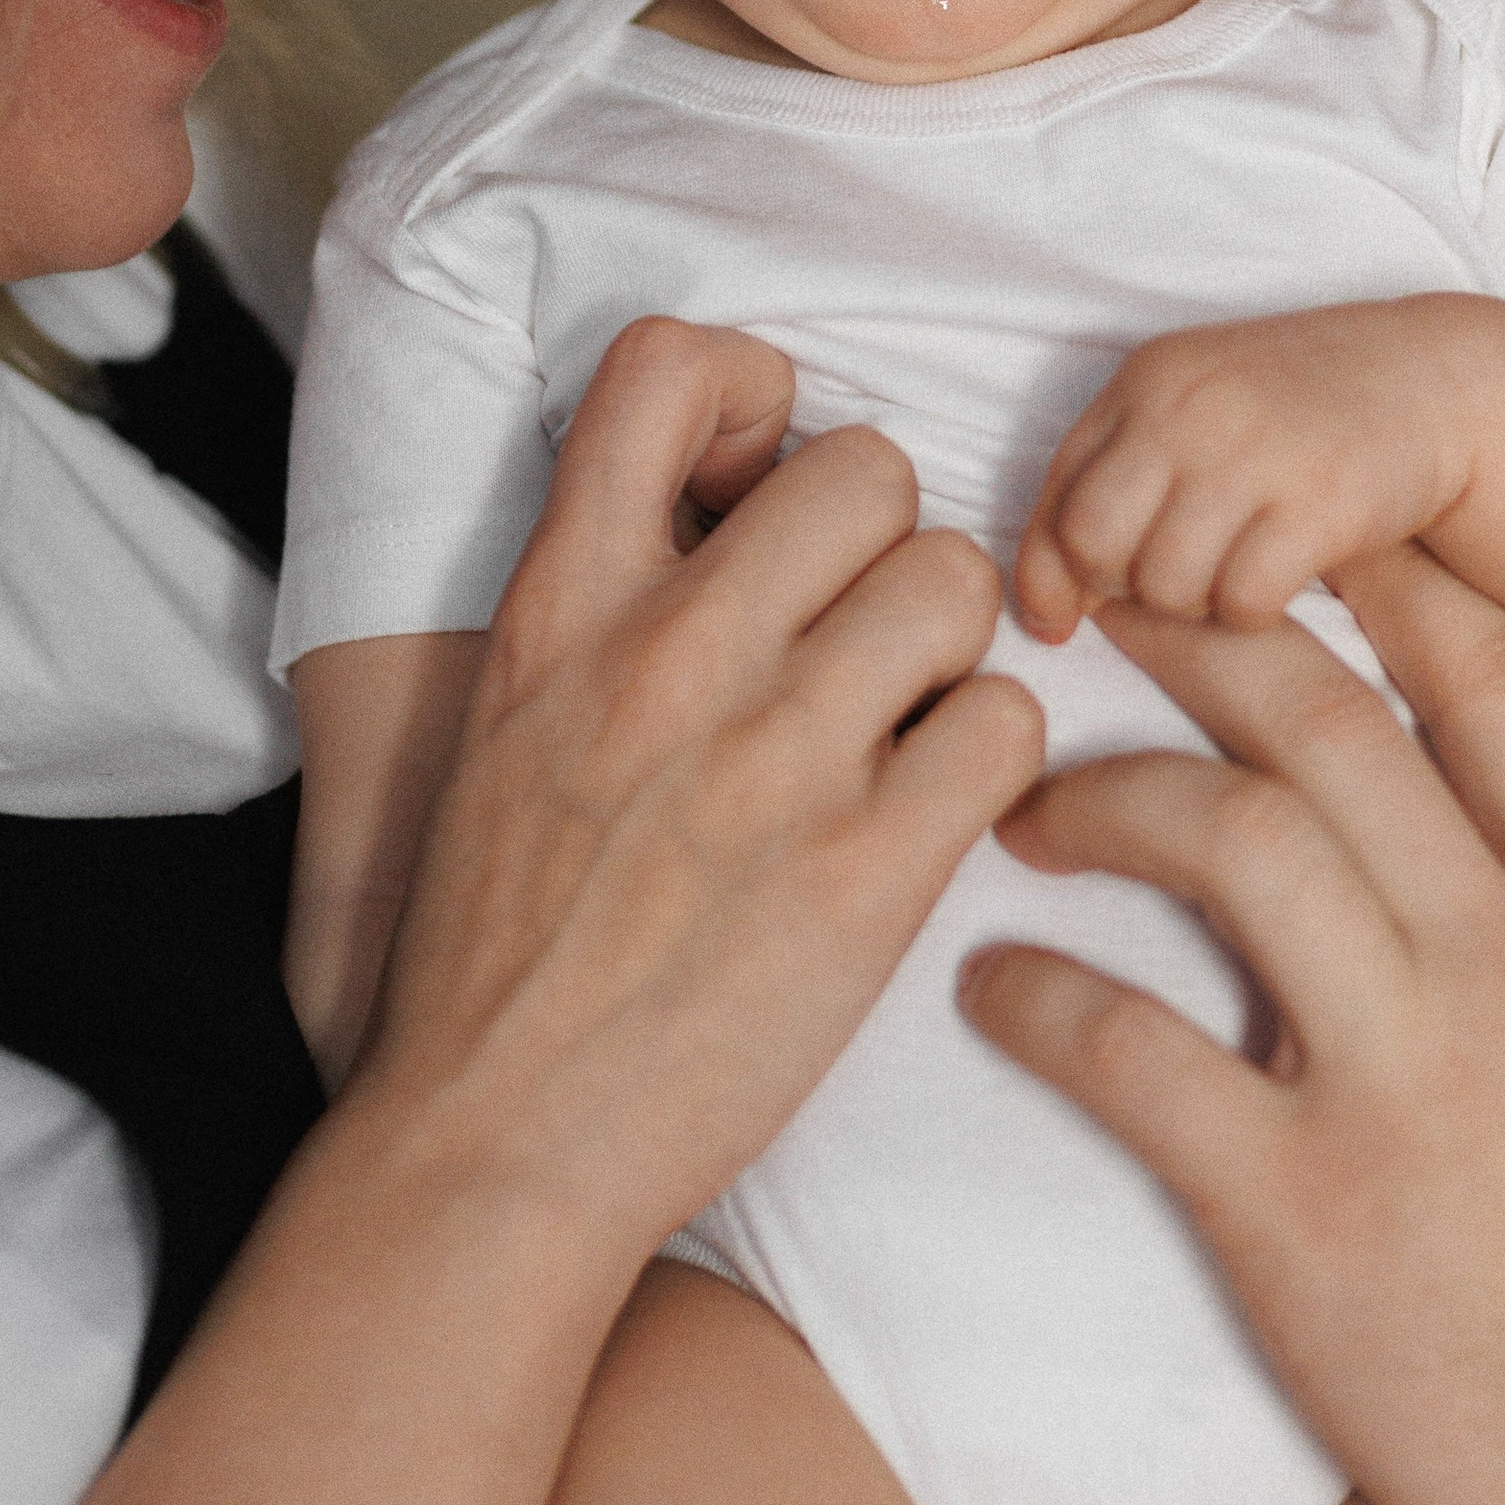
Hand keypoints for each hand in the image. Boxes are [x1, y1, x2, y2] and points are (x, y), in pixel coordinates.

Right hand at [361, 317, 1043, 1264]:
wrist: (496, 1138)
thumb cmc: (503, 939)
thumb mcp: (511, 716)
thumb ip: (612, 601)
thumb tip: (741, 518)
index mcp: (568, 603)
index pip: (673, 366)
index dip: (755, 395)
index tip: (762, 485)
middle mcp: (675, 650)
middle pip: (872, 467)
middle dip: (886, 544)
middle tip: (858, 637)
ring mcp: (778, 755)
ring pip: (960, 584)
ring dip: (948, 653)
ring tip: (897, 728)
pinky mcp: (869, 868)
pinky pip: (1008, 726)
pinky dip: (990, 762)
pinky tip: (931, 810)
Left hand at [964, 547, 1504, 1504]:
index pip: (1489, 678)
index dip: (1383, 588)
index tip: (1298, 553)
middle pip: (1323, 722)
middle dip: (1204, 642)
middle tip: (1116, 616)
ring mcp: (1404, 1074)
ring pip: (1226, 839)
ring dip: (1105, 799)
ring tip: (1026, 808)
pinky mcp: (1305, 1211)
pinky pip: (1136, 1057)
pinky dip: (1044, 1005)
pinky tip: (993, 991)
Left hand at [1016, 303, 1472, 635]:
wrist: (1435, 380)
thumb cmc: (1298, 411)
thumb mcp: (1195, 409)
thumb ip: (1119, 478)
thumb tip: (1047, 605)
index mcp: (1147, 380)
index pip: (1054, 498)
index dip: (1048, 576)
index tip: (1060, 621)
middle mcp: (1189, 408)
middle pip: (1095, 546)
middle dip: (1122, 589)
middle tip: (1173, 586)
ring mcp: (1254, 453)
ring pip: (1167, 586)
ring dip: (1196, 605)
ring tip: (1236, 573)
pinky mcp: (1320, 503)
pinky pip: (1243, 603)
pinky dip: (1253, 613)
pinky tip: (1279, 582)